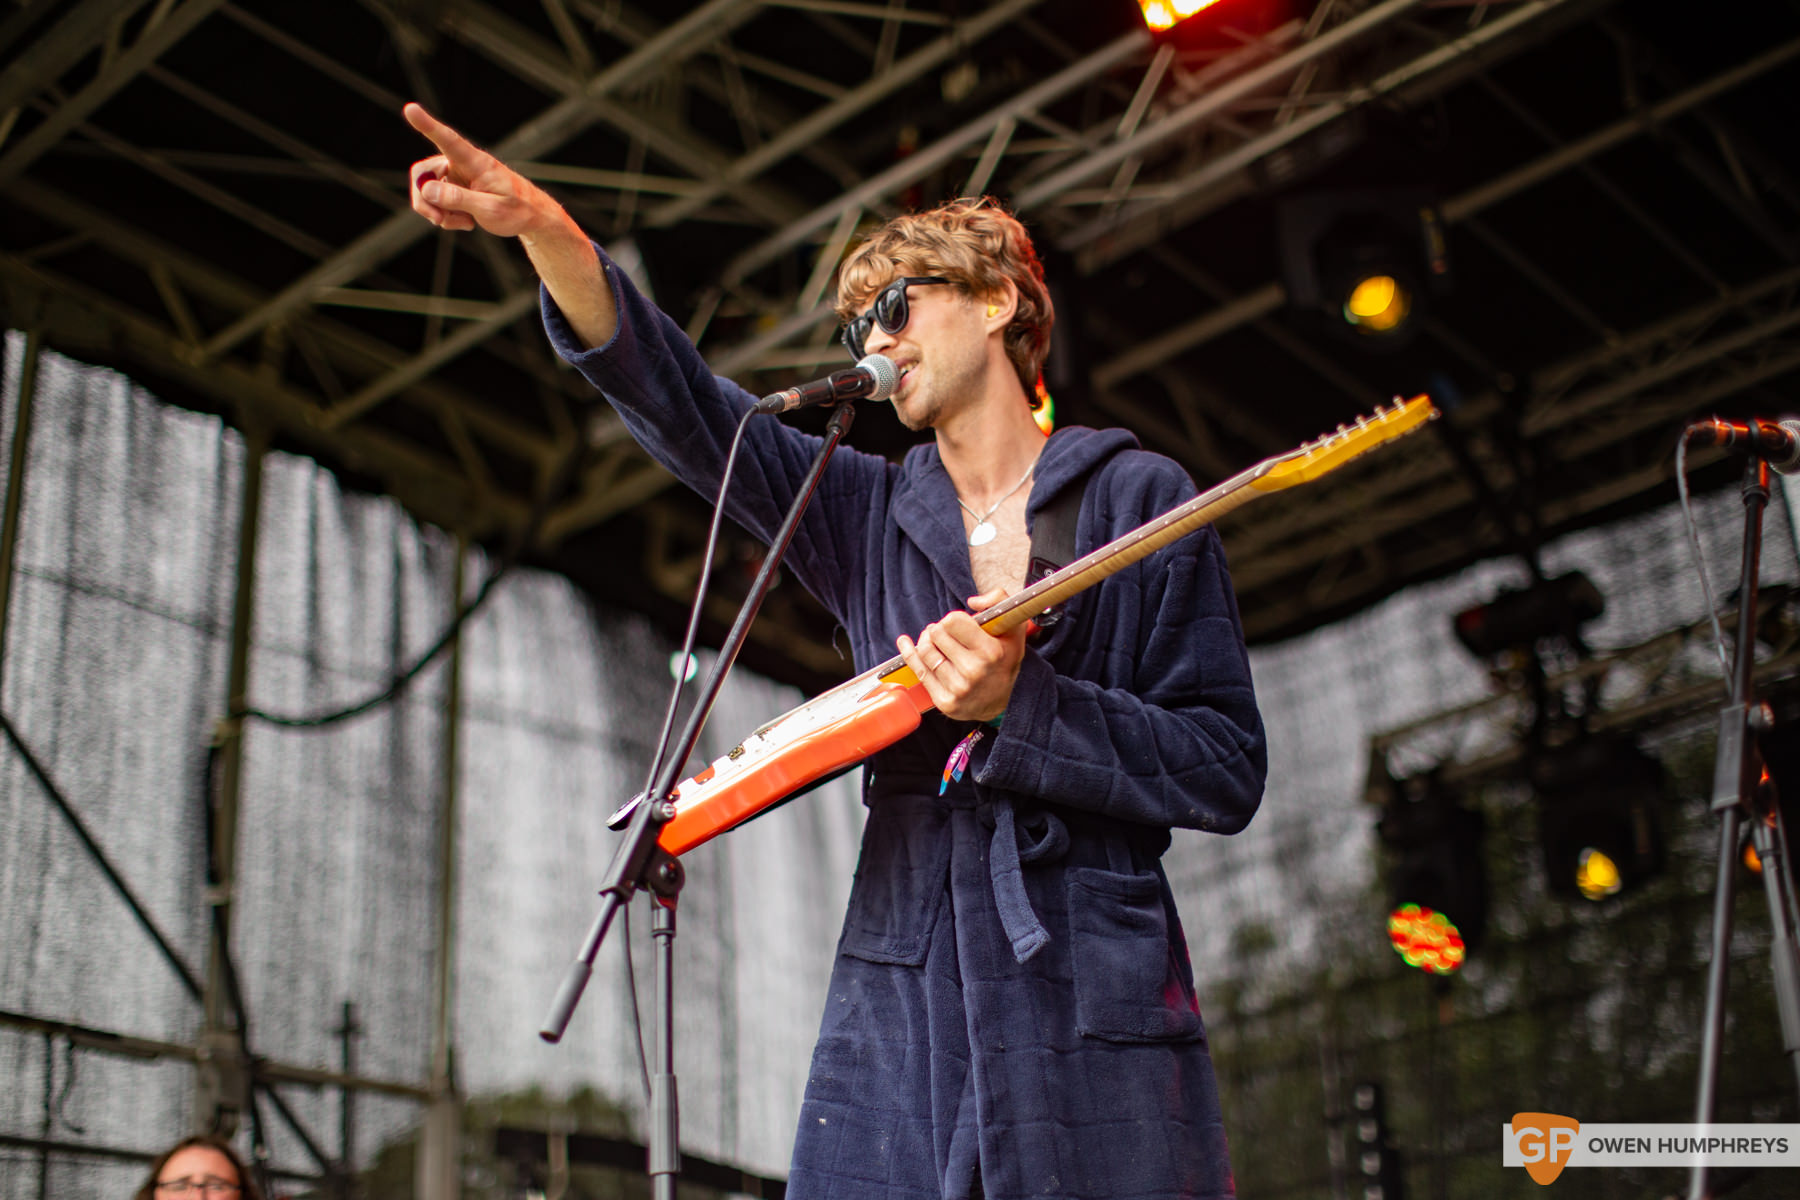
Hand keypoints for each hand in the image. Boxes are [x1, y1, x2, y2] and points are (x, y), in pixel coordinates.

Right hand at [405, 102, 560, 238]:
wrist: (531, 217)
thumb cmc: (517, 210)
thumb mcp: (492, 210)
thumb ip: (460, 199)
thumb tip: (428, 190)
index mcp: (475, 162)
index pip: (448, 140)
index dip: (428, 125)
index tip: (410, 109)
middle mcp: (461, 164)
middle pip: (423, 173)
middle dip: (423, 200)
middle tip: (438, 220)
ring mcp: (456, 176)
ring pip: (426, 191)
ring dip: (438, 212)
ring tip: (464, 222)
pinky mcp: (454, 188)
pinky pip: (436, 202)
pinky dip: (445, 216)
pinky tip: (466, 221)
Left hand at [895, 588, 1025, 723]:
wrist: (1003, 703)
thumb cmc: (1004, 661)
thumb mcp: (1013, 629)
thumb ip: (999, 601)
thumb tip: (973, 601)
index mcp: (991, 652)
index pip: (952, 621)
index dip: (953, 619)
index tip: (957, 624)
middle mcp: (974, 671)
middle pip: (936, 634)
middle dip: (938, 629)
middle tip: (944, 632)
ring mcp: (958, 688)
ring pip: (925, 651)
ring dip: (925, 640)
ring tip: (933, 639)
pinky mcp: (944, 701)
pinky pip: (918, 670)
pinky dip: (909, 653)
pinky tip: (905, 643)